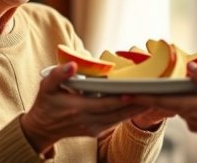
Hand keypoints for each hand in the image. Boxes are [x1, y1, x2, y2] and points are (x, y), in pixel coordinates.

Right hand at [20, 62, 147, 153]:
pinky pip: (117, 121)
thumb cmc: (45, 103)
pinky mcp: (97, 131)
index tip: (137, 90)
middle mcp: (88, 120)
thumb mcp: (46, 86)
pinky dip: (130, 113)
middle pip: (118, 112)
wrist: (42, 128)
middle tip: (155, 91)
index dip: (122, 98)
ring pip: (121, 118)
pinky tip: (142, 104)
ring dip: (137, 109)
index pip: (105, 103)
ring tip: (154, 96)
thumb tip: (73, 65)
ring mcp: (94, 128)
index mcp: (77, 108)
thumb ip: (58, 74)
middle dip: (137, 102)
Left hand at [130, 61, 196, 144]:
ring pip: (180, 106)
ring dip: (179, 98)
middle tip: (137, 91)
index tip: (123, 95)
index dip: (139, 97)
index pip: (157, 100)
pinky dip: (192, 104)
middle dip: (154, 95)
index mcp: (188, 106)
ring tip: (181, 88)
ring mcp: (193, 122)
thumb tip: (190, 66)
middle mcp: (187, 116)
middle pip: (166, 102)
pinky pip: (191, 112)